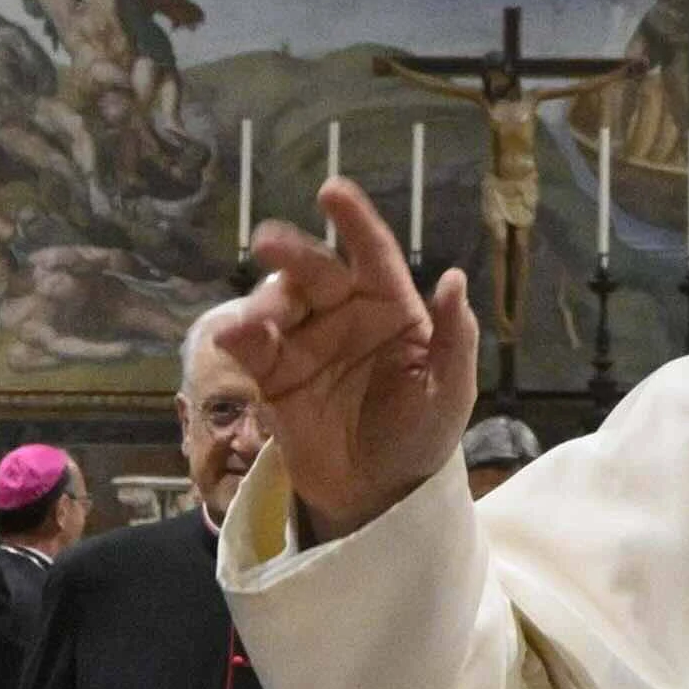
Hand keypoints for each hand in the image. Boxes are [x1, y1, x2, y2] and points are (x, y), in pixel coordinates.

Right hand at [211, 178, 476, 536]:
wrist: (378, 496)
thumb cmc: (421, 436)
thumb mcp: (450, 391)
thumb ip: (455, 337)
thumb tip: (454, 278)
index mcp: (392, 308)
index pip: (373, 254)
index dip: (354, 220)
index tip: (332, 192)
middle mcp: (345, 314)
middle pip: (317, 271)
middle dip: (293, 253)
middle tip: (268, 245)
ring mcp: (305, 342)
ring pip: (278, 302)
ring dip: (264, 301)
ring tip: (258, 321)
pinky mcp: (274, 375)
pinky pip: (253, 348)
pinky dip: (238, 337)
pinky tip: (233, 337)